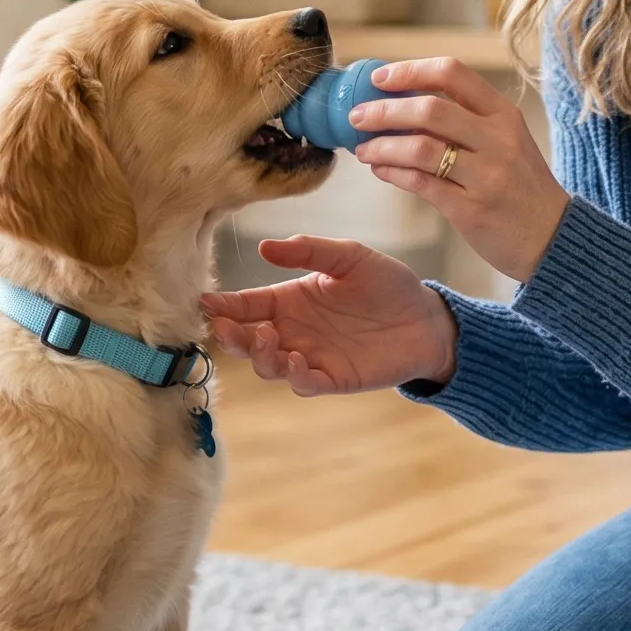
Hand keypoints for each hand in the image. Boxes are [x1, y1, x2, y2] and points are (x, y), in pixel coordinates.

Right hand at [199, 235, 456, 394]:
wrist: (426, 318)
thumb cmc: (387, 284)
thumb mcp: (351, 257)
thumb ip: (311, 251)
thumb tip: (265, 247)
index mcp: (291, 300)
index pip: (248, 304)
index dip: (224, 304)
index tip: (205, 301)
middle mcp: (293, 331)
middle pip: (248, 340)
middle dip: (231, 336)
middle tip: (224, 326)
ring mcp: (311, 357)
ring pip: (269, 366)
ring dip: (260, 355)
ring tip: (266, 336)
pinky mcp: (334, 379)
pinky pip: (305, 384)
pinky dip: (295, 376)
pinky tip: (297, 360)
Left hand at [350, 58, 571, 281]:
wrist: (553, 238)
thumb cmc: (521, 186)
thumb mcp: (506, 142)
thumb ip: (465, 121)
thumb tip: (402, 104)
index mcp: (503, 114)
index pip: (452, 73)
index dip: (410, 70)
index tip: (379, 77)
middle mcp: (497, 139)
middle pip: (429, 108)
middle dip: (383, 110)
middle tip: (357, 116)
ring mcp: (485, 175)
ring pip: (420, 147)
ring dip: (382, 145)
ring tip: (363, 149)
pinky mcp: (471, 209)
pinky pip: (420, 183)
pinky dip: (393, 173)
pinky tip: (380, 170)